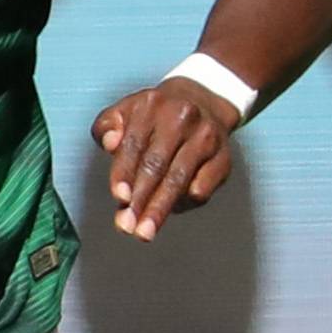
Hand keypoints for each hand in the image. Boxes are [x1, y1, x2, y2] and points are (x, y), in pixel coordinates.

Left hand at [92, 78, 239, 239]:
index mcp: (152, 105)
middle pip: (158, 165)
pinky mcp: (224, 157)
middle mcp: (183, 118)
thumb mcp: (123, 111)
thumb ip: (107, 127)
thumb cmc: (152, 115)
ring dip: (161, 209)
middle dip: (141, 200)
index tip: (119, 198)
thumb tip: (110, 144)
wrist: (202, 100)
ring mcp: (207, 137)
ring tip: (145, 232)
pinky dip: (184, 203)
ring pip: (180, 179)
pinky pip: (202, 187)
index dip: (124, 173)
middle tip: (127, 227)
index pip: (134, 144)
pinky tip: (170, 210)